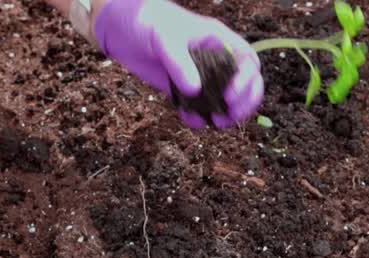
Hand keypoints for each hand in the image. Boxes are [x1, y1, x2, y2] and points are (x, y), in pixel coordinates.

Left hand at [94, 0, 262, 128]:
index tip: (229, 96)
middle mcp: (215, 60)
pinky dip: (198, 118)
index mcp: (219, 40)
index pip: (247, 61)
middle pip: (246, 85)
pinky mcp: (184, 91)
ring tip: (214, 123)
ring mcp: (201, 77)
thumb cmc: (147, 22)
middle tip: (228, 117)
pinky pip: (200, 109)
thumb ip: (179, 62)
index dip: (246, 81)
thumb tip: (195, 91)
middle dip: (244, 104)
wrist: (121, 29)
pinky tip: (188, 118)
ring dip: (225, 116)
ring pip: (226, 101)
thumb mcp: (163, 38)